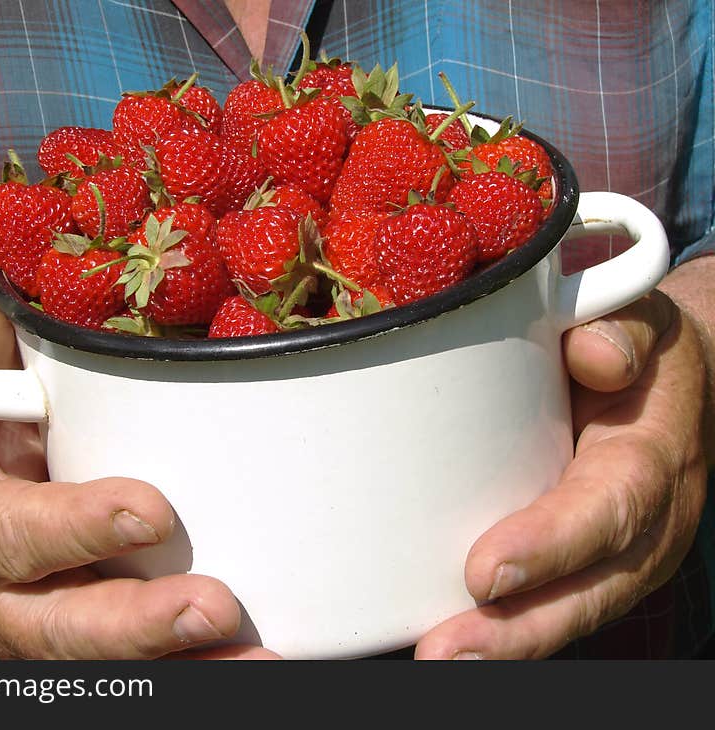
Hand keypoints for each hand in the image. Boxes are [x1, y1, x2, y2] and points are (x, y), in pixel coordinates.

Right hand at [0, 278, 277, 658]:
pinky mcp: (101, 644)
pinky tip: (266, 661)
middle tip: (214, 607)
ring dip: (189, 667)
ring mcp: (57, 629)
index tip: (152, 512)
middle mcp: (8, 599)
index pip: (13, 536)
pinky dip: (203, 670)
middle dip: (138, 625)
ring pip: (112, 665)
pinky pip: (150, 669)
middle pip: (64, 628)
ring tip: (263, 660)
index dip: (76, 529)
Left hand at [414, 288, 708, 658]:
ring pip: (575, 609)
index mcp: (653, 450)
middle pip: (595, 587)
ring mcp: (623, 549)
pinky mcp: (592, 560)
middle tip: (446, 653)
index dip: (554, 542)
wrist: (669, 378)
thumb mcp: (636, 317)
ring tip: (440, 660)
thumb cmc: (634, 343)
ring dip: (508, 644)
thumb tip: (595, 357)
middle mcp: (648, 515)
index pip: (612, 504)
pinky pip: (558, 601)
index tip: (485, 573)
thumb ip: (620, 325)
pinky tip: (454, 644)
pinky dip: (509, 630)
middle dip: (520, 627)